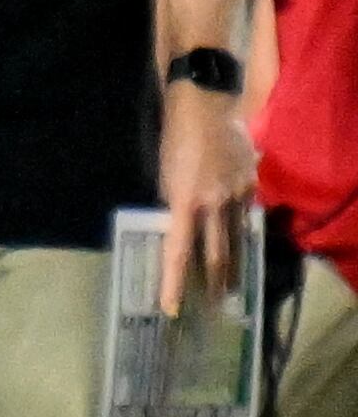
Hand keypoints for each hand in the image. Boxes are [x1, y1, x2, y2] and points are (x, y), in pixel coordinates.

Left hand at [158, 78, 255, 313]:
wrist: (206, 108)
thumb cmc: (174, 140)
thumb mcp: (165, 177)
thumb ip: (173, 204)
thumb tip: (180, 227)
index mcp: (185, 202)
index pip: (178, 252)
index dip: (174, 282)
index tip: (171, 308)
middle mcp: (214, 204)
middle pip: (216, 254)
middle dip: (214, 284)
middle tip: (214, 308)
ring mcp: (237, 196)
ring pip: (236, 240)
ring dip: (234, 268)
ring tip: (232, 290)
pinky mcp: (251, 186)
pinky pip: (246, 217)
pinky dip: (243, 233)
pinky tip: (244, 248)